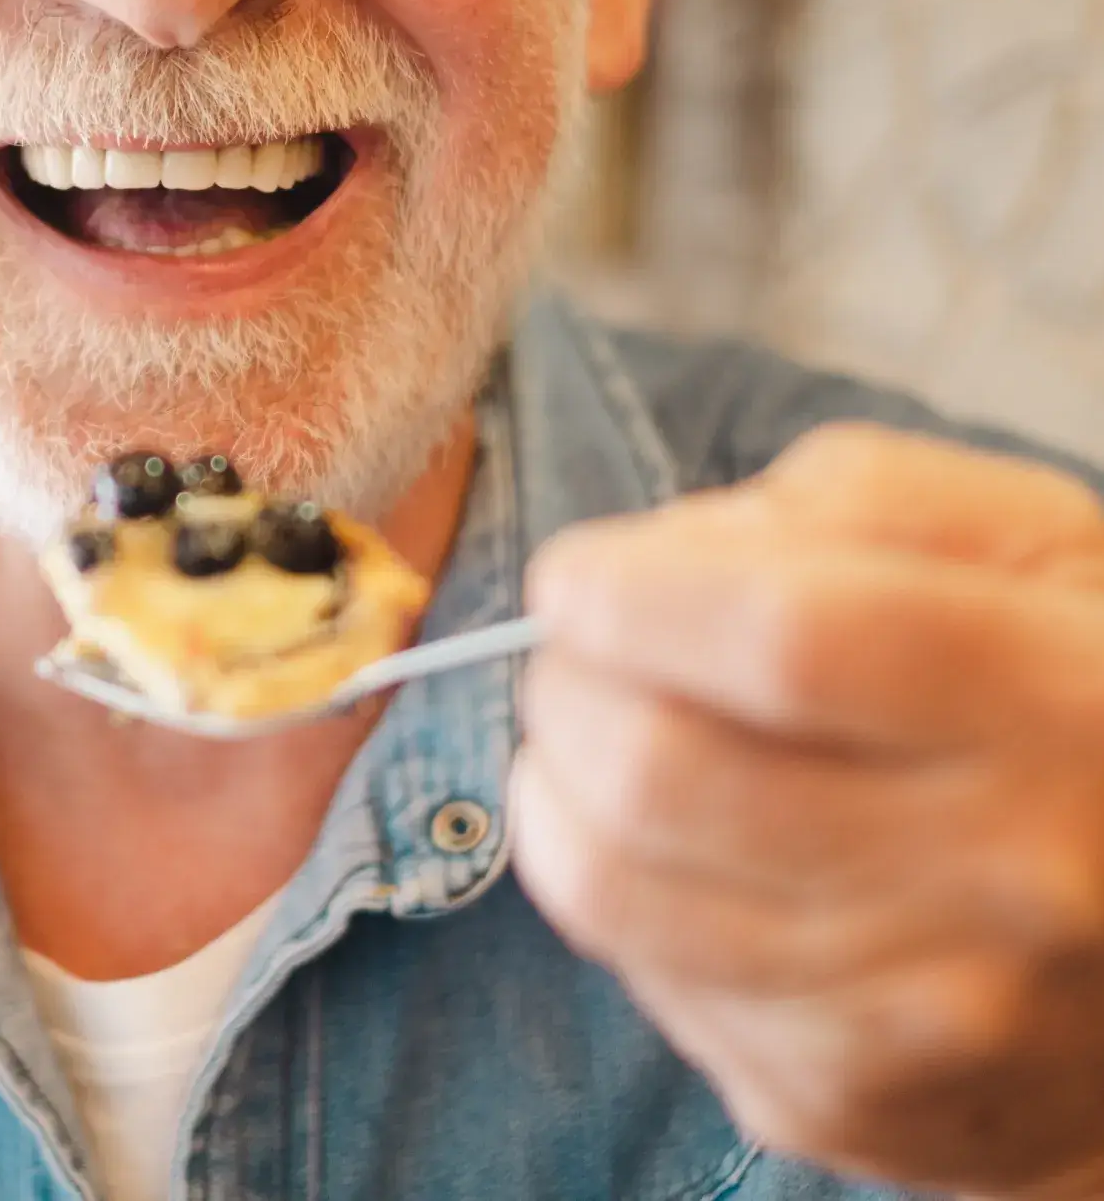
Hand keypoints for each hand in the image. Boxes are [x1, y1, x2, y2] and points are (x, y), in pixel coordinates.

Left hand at [511, 425, 1103, 1199]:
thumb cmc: (1076, 697)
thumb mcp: (1022, 544)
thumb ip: (848, 500)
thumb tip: (655, 556)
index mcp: (1058, 701)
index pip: (787, 640)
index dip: (632, 598)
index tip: (568, 578)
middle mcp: (1009, 878)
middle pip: (665, 776)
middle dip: (562, 690)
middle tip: (571, 656)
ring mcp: (930, 1019)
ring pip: (615, 894)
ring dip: (552, 789)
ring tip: (588, 740)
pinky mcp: (853, 1103)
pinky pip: (643, 977)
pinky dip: (614, 890)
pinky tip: (675, 849)